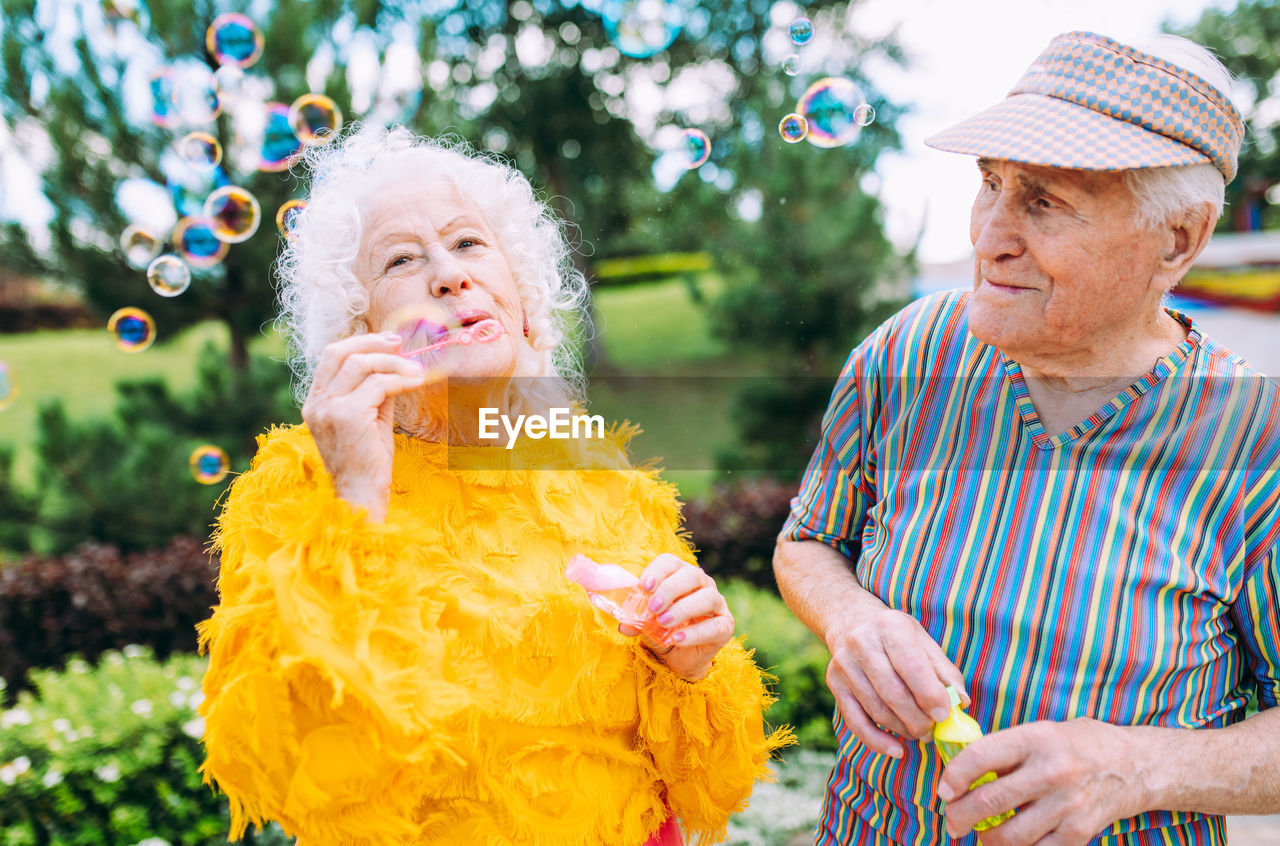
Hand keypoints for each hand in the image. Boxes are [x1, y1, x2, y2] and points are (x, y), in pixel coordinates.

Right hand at [302, 332, 426, 521]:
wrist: (361, 496)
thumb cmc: (368, 462)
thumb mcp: (369, 419)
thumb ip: (375, 392)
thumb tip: (395, 363)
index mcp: (316, 402)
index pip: (331, 357)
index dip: (360, 343)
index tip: (389, 342)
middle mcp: (316, 403)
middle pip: (341, 352)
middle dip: (374, 343)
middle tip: (401, 345)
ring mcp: (329, 409)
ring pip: (362, 365)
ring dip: (394, 363)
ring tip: (417, 370)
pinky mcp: (348, 416)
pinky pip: (378, 385)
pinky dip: (401, 379)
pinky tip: (417, 382)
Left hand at [619, 553, 733, 680]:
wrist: (680, 658)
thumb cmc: (663, 631)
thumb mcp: (646, 624)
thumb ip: (636, 620)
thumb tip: (623, 623)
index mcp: (680, 575)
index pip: (671, 562)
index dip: (658, 571)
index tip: (644, 586)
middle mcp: (702, 585)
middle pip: (691, 575)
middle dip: (670, 589)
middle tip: (653, 606)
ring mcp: (717, 604)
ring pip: (707, 598)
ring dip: (683, 609)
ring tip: (663, 622)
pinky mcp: (725, 626)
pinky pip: (715, 626)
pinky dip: (694, 633)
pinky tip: (677, 640)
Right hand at [825, 601, 967, 757]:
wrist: (852, 623)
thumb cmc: (897, 637)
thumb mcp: (923, 642)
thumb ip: (945, 672)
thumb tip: (961, 703)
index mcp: (889, 627)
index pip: (910, 665)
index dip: (929, 694)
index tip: (944, 715)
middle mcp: (861, 642)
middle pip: (892, 692)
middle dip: (918, 719)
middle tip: (933, 731)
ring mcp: (843, 664)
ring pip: (876, 710)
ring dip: (903, 730)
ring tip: (920, 733)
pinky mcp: (834, 683)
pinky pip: (855, 722)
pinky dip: (877, 742)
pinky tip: (896, 750)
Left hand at [938, 718, 1140, 844]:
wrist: (1136, 765)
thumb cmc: (1079, 744)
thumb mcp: (1042, 732)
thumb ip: (1007, 752)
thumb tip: (963, 772)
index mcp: (1037, 738)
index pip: (982, 757)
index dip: (954, 776)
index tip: (944, 790)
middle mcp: (1052, 771)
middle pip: (991, 801)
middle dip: (960, 815)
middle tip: (951, 820)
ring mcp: (1068, 805)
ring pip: (1011, 834)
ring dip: (986, 839)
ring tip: (979, 834)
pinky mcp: (1080, 832)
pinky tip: (1009, 844)